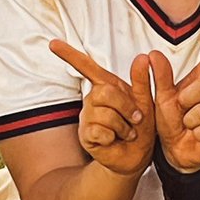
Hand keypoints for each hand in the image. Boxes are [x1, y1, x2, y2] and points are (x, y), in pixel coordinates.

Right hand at [49, 41, 155, 176]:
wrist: (137, 156)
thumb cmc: (140, 128)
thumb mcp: (146, 102)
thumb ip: (143, 80)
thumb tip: (143, 57)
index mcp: (107, 86)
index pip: (86, 67)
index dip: (69, 54)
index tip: (52, 43)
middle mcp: (93, 99)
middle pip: (105, 92)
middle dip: (126, 106)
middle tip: (136, 118)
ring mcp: (87, 117)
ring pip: (104, 113)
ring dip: (123, 126)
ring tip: (127, 132)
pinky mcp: (86, 135)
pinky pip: (99, 131)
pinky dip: (114, 137)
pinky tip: (115, 140)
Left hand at [151, 20, 199, 172]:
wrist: (176, 151)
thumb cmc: (171, 122)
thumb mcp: (162, 99)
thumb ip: (160, 78)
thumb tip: (152, 54)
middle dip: (185, 100)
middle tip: (182, 111)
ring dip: (189, 121)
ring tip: (189, 125)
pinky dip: (196, 134)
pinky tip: (197, 136)